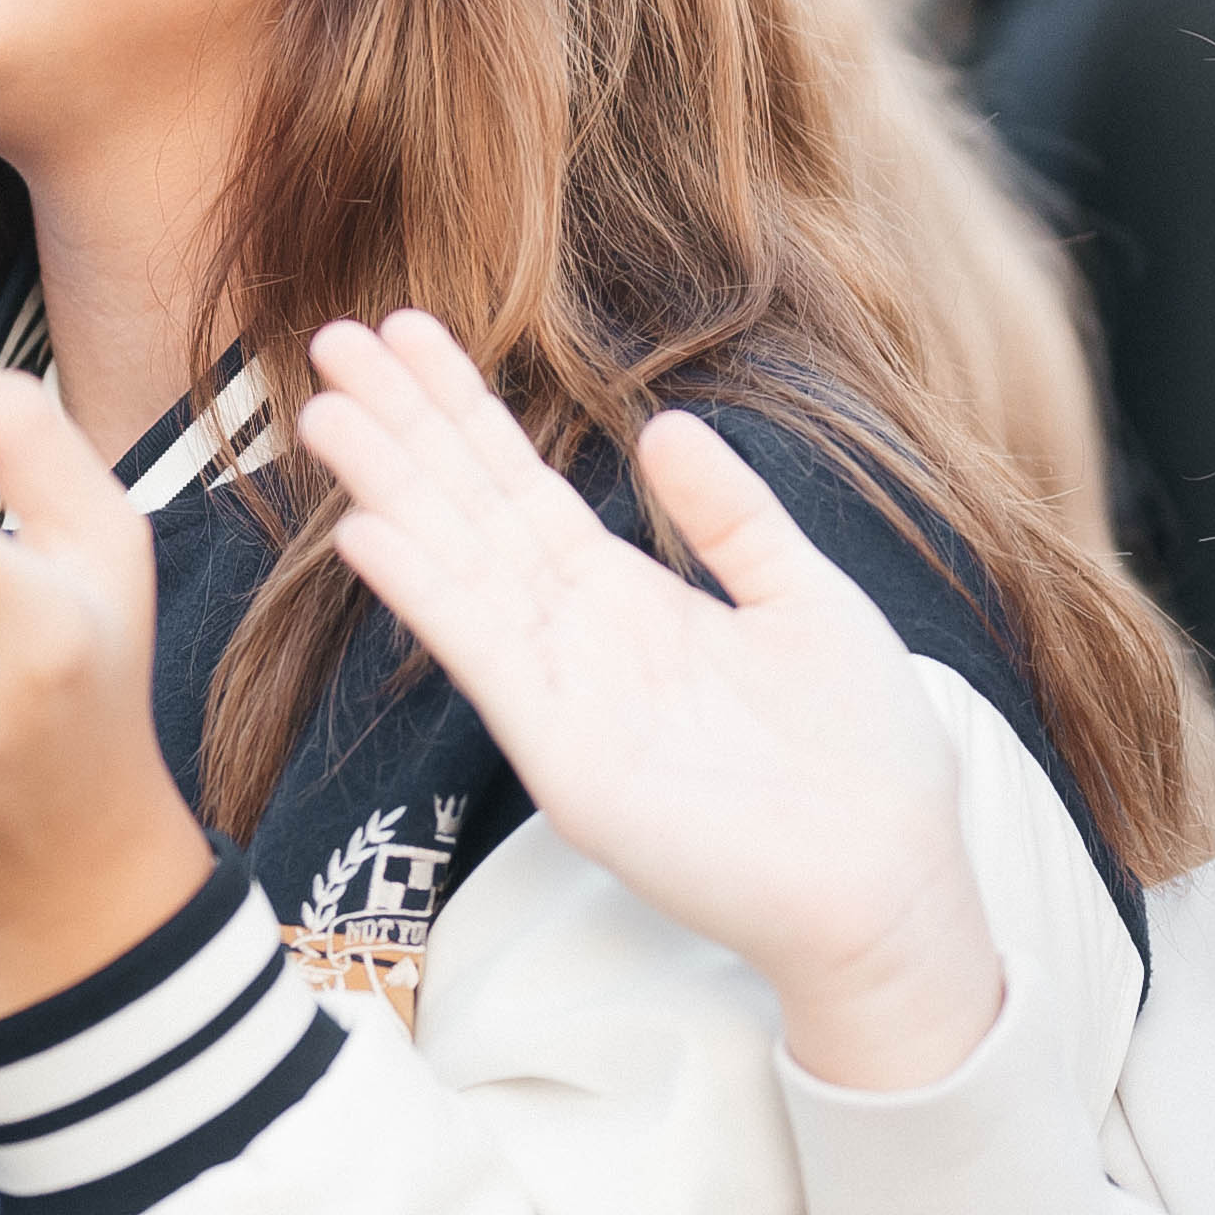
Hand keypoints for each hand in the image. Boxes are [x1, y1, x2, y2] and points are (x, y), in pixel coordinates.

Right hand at [294, 315, 996, 1088]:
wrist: (891, 882)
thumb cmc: (862, 756)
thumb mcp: (805, 599)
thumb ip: (732, 518)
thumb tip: (665, 423)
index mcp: (631, 600)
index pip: (523, 487)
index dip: (464, 410)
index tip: (406, 332)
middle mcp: (580, 641)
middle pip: (473, 513)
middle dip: (405, 430)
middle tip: (332, 339)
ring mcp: (565, 701)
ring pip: (462, 571)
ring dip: (392, 492)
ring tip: (323, 413)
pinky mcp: (568, 762)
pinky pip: (488, 661)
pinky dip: (428, 594)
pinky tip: (371, 531)